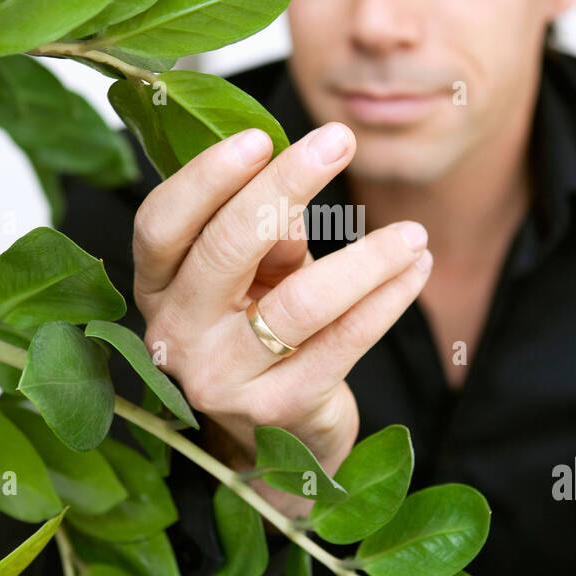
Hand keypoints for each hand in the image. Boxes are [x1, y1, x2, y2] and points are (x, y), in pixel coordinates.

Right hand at [132, 121, 431, 518]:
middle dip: (286, 186)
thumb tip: (296, 177)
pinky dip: (388, 299)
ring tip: (414, 231)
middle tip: (339, 140)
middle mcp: (174, 336)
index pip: (162, 224)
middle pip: (224, 250)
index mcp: (157, 289)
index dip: (206, 178)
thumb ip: (266, 231)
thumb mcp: (253, 274)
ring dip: (367, 257)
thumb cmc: (261, 328)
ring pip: (299, 301)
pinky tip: (417, 269)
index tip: (260, 136)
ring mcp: (221, 380)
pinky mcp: (276, 410)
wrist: (278, 438)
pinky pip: (344, 341)